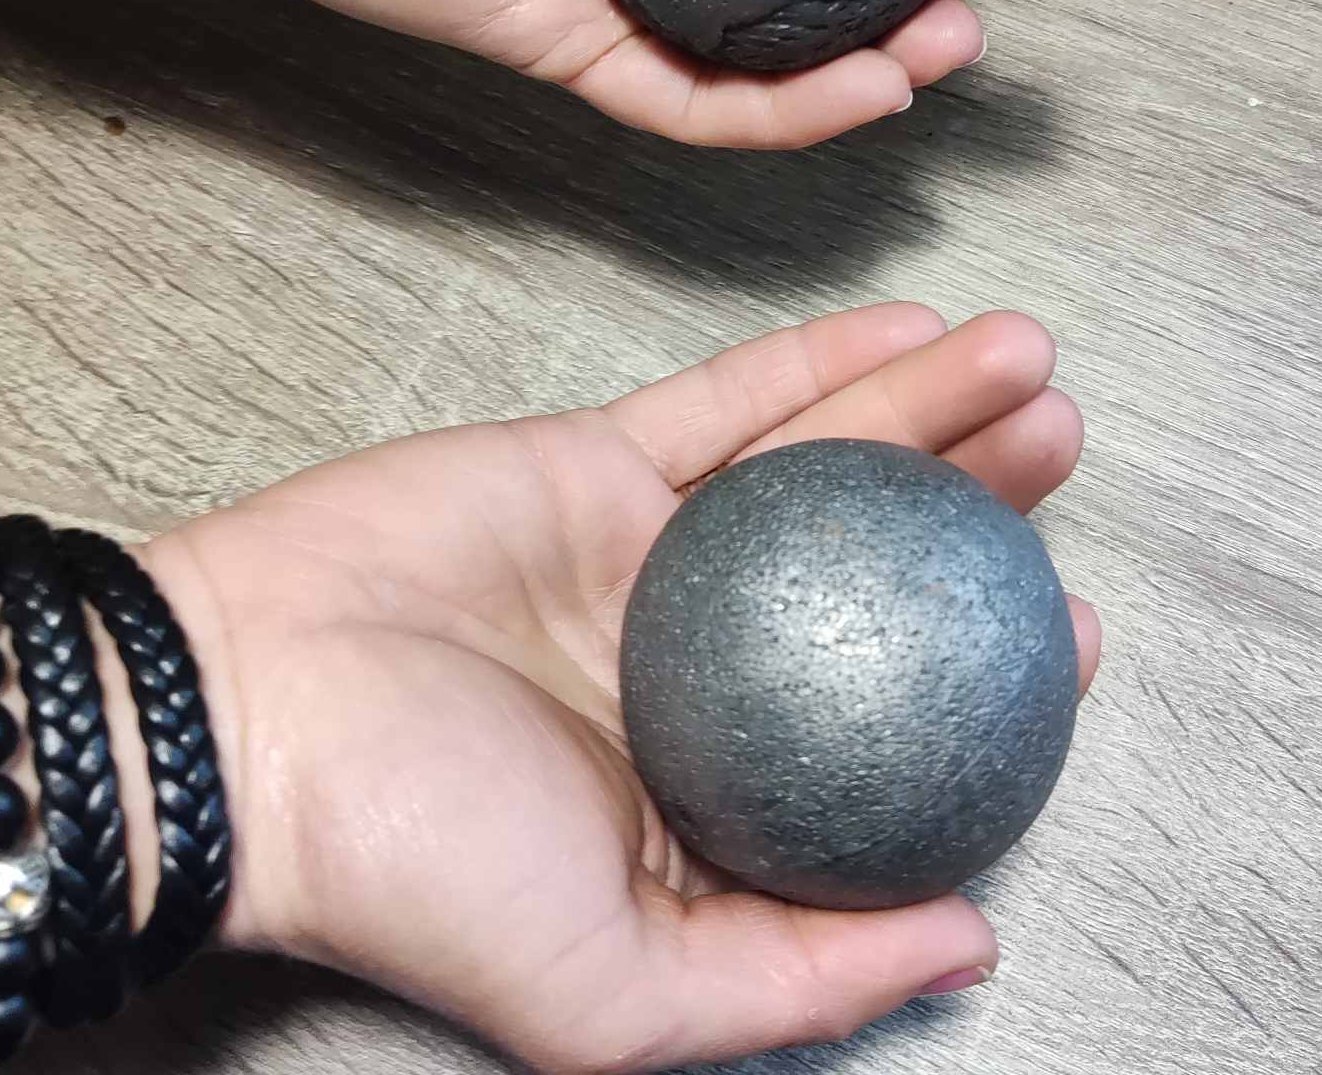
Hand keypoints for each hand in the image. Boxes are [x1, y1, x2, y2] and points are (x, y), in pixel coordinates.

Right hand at [141, 305, 1097, 1072]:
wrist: (248, 710)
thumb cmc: (412, 862)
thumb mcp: (619, 990)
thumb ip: (800, 974)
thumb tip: (971, 941)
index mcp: (719, 777)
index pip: (892, 715)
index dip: (996, 669)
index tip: (1073, 625)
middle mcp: (701, 656)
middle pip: (875, 562)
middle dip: (985, 499)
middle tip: (1062, 444)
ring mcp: (651, 550)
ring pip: (819, 460)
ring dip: (928, 404)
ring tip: (1025, 361)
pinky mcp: (598, 464)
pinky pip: (730, 401)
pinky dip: (819, 361)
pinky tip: (907, 330)